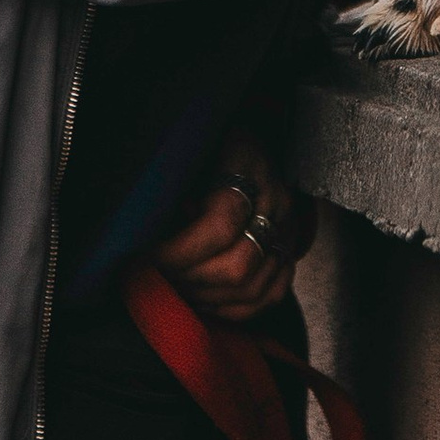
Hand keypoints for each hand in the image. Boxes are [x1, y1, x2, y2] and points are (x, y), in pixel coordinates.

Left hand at [148, 134, 314, 324]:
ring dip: (207, 297)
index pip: (221, 224)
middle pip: (239, 264)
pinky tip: (203, 302)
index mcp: (248, 166)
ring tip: (174, 289)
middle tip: (157, 277)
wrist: (251, 131)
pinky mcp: (290, 248)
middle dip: (190, 279)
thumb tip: (152, 231)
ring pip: (254, 286)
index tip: (149, 257)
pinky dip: (233, 308)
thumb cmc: (210, 137)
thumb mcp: (190, 145)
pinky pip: (270, 295)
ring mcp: (288, 228)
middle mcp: (276, 202)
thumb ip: (176, 183)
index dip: (182, 250)